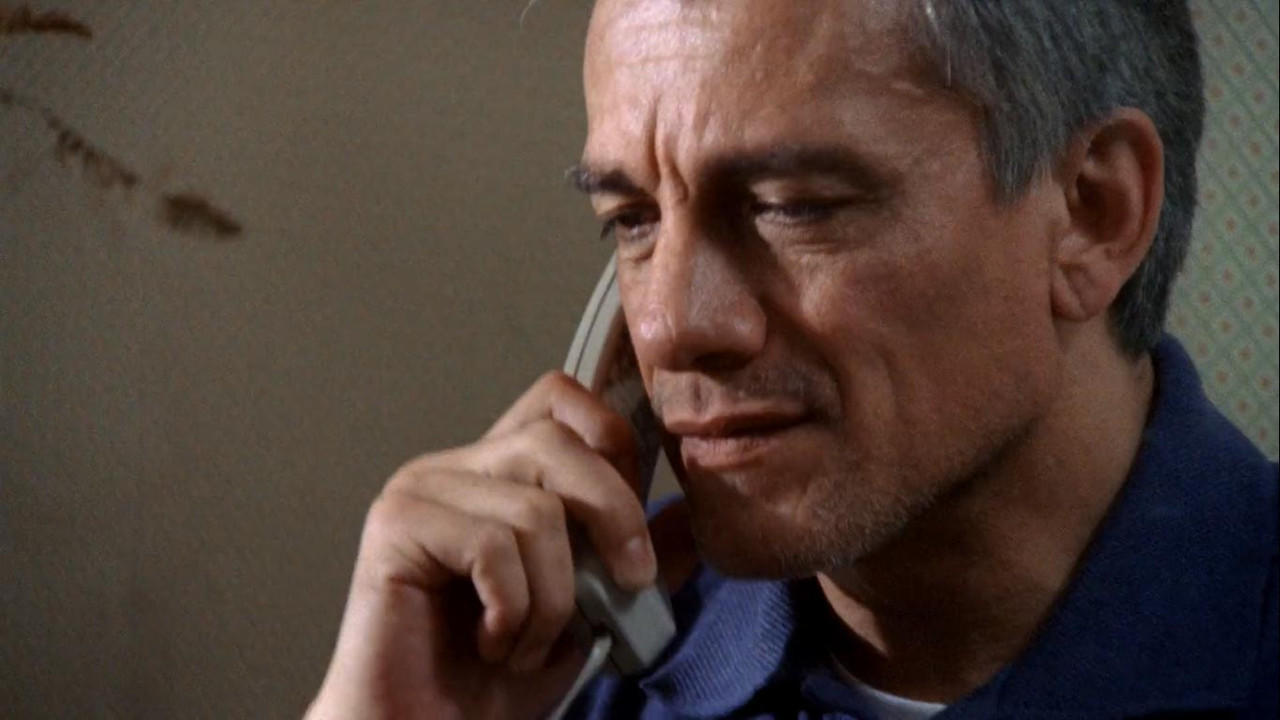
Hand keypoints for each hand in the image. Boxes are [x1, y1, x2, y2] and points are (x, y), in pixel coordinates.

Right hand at [305, 372, 694, 719]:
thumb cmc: (493, 679)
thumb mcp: (592, 612)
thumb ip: (635, 557)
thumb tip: (688, 515)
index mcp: (499, 471)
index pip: (560, 398)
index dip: (613, 447)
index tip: (634, 531)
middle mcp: (455, 466)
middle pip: (556, 438)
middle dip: (614, 515)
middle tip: (627, 586)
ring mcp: (420, 489)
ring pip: (535, 508)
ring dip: (554, 597)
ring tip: (528, 642)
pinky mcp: (394, 526)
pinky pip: (492, 547)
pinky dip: (513, 611)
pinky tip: (494, 644)